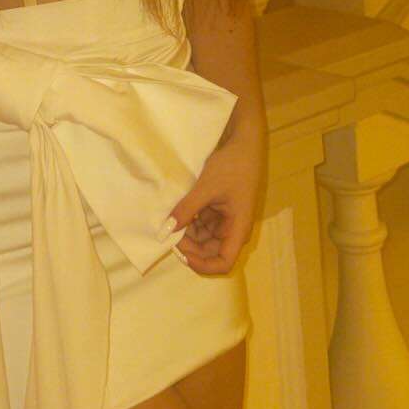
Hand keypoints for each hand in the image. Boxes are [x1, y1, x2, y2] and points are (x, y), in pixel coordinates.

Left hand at [164, 129, 262, 275]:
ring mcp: (226, 220)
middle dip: (190, 248)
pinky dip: (189, 222)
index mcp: (238, 229)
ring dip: (187, 234)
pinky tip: (177, 212)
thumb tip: (165, 231)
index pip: (223, 263)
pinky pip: (203, 225)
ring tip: (171, 220)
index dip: (202, 265)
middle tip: (169, 233)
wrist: (243, 142)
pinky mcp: (219, 210)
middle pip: (210, 252)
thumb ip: (186, 210)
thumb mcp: (206, 188)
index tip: (181, 253)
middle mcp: (233, 229)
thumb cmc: (232, 166)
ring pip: (204, 239)